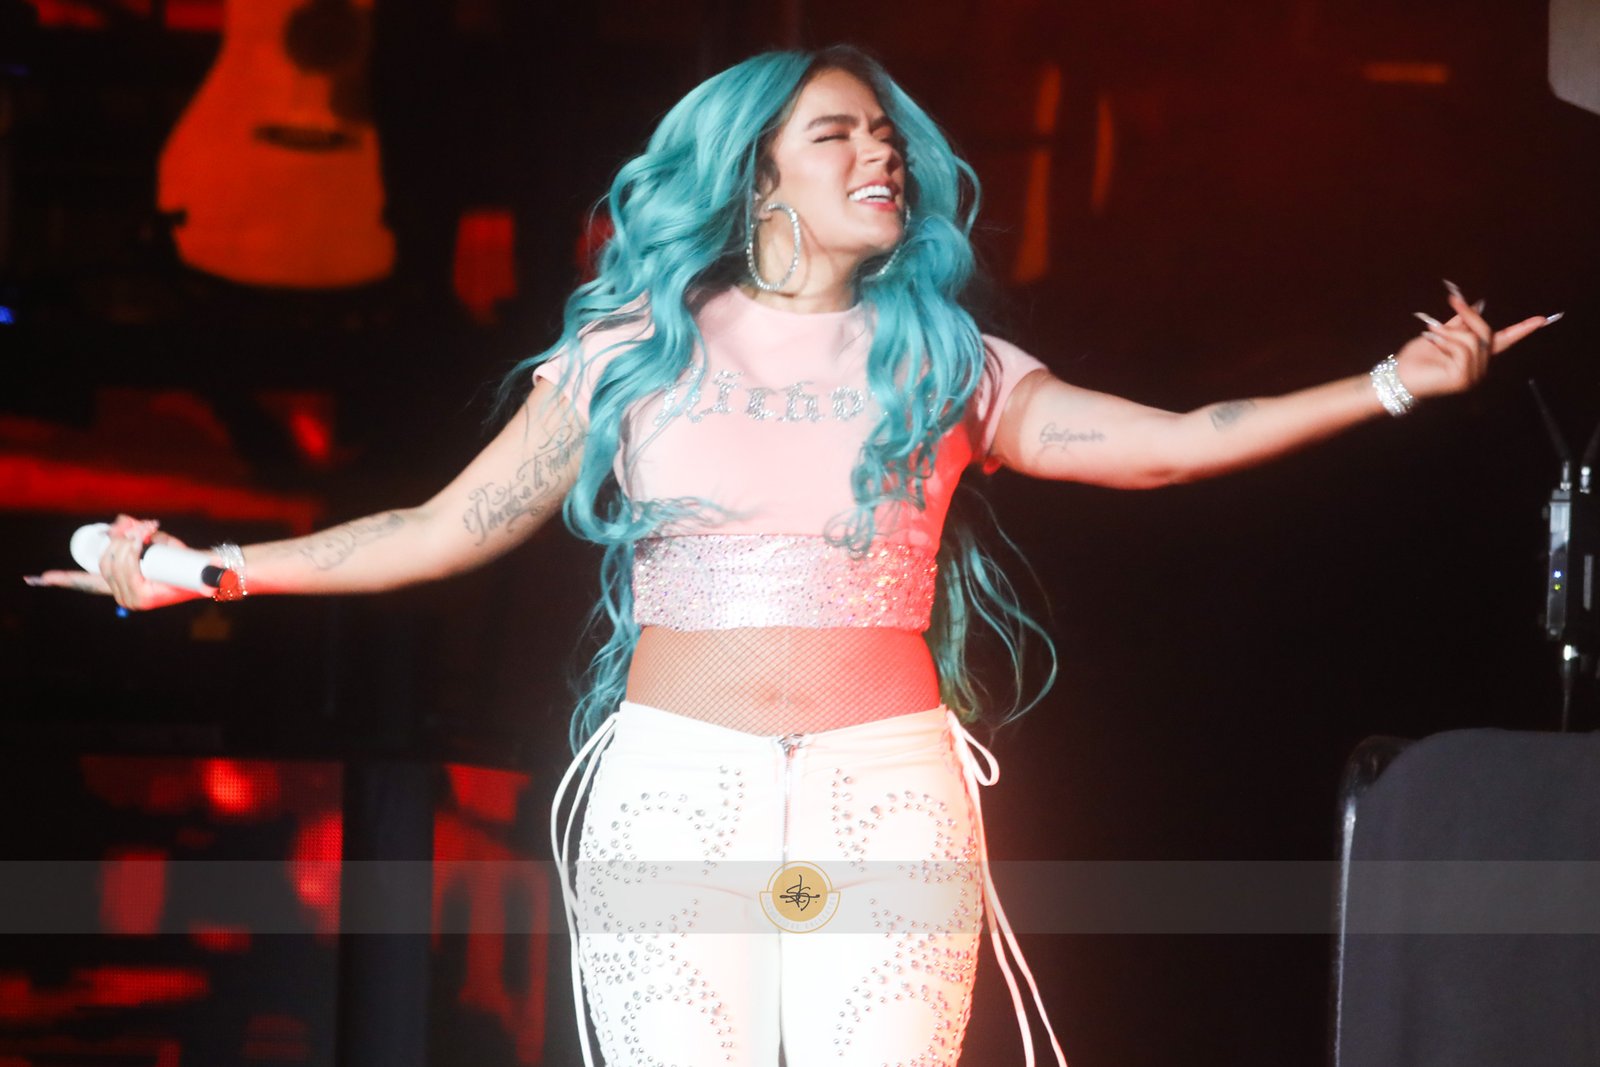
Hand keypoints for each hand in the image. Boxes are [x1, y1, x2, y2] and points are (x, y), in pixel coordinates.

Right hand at [23, 514, 209, 610]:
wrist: (208, 571)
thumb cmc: (181, 557)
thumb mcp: (153, 540)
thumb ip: (133, 530)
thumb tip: (119, 520)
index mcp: (120, 585)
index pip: (87, 583)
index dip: (64, 579)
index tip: (39, 577)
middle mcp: (123, 596)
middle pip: (104, 562)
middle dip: (120, 540)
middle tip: (141, 525)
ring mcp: (131, 599)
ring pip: (116, 563)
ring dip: (130, 541)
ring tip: (147, 530)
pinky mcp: (142, 598)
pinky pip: (128, 569)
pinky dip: (133, 550)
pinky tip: (139, 540)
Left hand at [1393, 281, 1559, 400]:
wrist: (1398, 375)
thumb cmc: (1416, 357)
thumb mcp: (1440, 334)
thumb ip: (1459, 323)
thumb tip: (1476, 306)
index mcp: (1476, 356)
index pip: (1504, 341)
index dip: (1522, 329)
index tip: (1543, 319)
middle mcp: (1480, 368)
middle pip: (1487, 333)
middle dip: (1470, 314)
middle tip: (1454, 299)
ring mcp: (1473, 376)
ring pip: (1473, 340)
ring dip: (1449, 332)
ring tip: (1431, 333)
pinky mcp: (1463, 380)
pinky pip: (1463, 350)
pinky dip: (1446, 341)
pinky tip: (1433, 344)